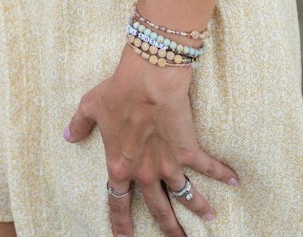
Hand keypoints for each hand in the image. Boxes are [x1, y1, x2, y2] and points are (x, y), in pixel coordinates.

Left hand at [65, 50, 237, 234]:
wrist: (147, 80)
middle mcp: (145, 173)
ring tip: (210, 220)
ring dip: (198, 208)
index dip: (120, 224)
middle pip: (158, 210)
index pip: (118, 203)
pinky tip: (234, 181)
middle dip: (169, 229)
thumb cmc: (116, 91)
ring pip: (185, 196)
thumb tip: (68, 135)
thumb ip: (79, 125)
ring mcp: (169, 164)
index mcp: (119, 166)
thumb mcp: (90, 106)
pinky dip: (222, 174)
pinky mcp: (188, 150)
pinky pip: (208, 166)